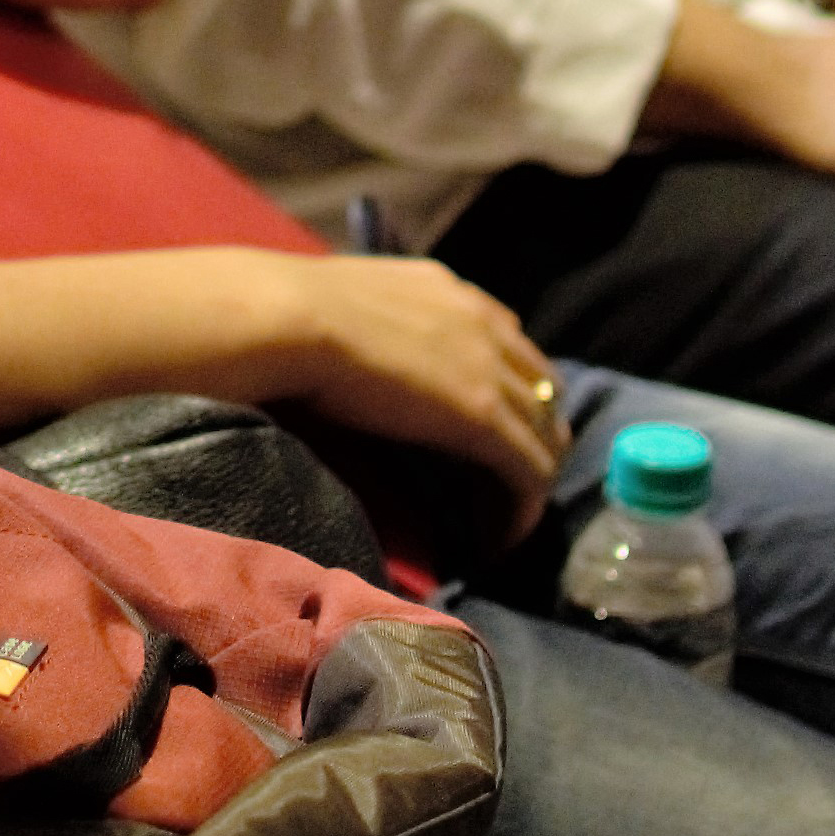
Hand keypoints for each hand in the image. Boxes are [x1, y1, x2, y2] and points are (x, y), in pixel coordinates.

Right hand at [246, 255, 567, 540]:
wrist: (288, 319)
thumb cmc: (290, 314)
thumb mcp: (352, 305)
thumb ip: (376, 325)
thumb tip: (354, 352)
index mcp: (449, 293)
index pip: (509, 346)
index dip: (509, 393)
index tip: (486, 435)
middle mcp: (482, 323)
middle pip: (542, 390)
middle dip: (532, 438)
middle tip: (500, 485)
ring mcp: (489, 369)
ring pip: (546, 436)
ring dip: (529, 482)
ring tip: (500, 522)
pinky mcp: (483, 416)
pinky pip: (529, 475)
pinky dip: (520, 514)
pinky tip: (494, 543)